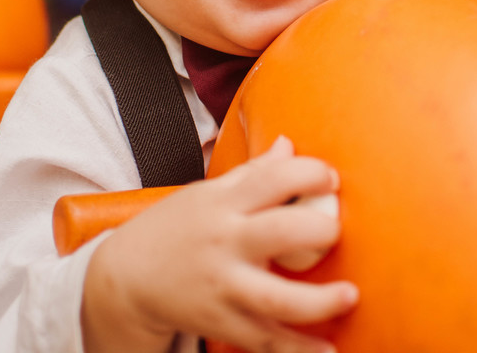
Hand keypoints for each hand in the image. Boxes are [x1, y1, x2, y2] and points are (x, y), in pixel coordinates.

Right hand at [82, 136, 356, 352]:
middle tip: (338, 233)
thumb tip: (290, 144)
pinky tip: (327, 348)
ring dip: (318, 302)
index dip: (309, 172)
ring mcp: (223, 286)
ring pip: (276, 298)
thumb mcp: (207, 193)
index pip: (272, 177)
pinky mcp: (221, 322)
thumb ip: (253, 173)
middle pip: (279, 233)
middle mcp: (224, 242)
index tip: (330, 178)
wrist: (126, 278)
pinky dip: (297, 349)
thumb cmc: (175, 228)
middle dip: (318, 231)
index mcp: (223, 203)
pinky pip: (264, 339)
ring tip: (350, 295)